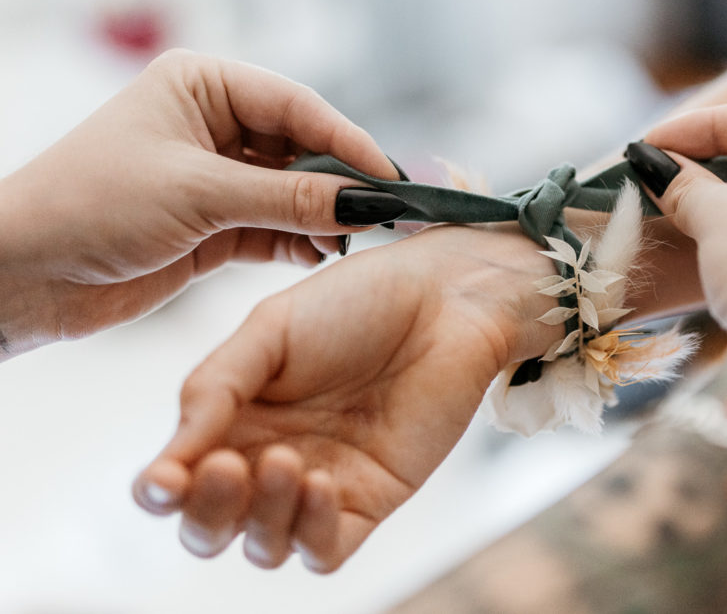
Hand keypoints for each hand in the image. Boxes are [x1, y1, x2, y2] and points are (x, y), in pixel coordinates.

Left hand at [0, 49, 398, 356]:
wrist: (24, 274)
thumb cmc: (91, 205)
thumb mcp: (198, 193)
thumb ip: (287, 198)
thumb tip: (364, 203)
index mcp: (203, 86)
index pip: (297, 107)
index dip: (348, 141)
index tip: (389, 177)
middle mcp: (214, 125)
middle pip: (302, 149)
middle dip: (340, 183)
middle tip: (384, 213)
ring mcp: (217, 178)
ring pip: (293, 192)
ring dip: (322, 217)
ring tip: (354, 241)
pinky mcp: (215, 225)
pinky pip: (275, 228)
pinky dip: (301, 243)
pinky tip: (323, 255)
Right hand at [133, 225, 560, 571]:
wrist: (443, 299)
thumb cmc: (357, 302)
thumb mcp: (270, 330)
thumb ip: (214, 388)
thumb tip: (166, 463)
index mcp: (234, 418)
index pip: (176, 479)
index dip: (160, 490)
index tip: (165, 479)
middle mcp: (269, 457)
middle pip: (211, 527)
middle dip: (206, 512)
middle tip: (223, 467)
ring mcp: (320, 483)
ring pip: (265, 546)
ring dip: (261, 516)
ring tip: (282, 460)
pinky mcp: (371, 499)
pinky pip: (326, 550)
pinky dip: (312, 531)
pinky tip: (320, 482)